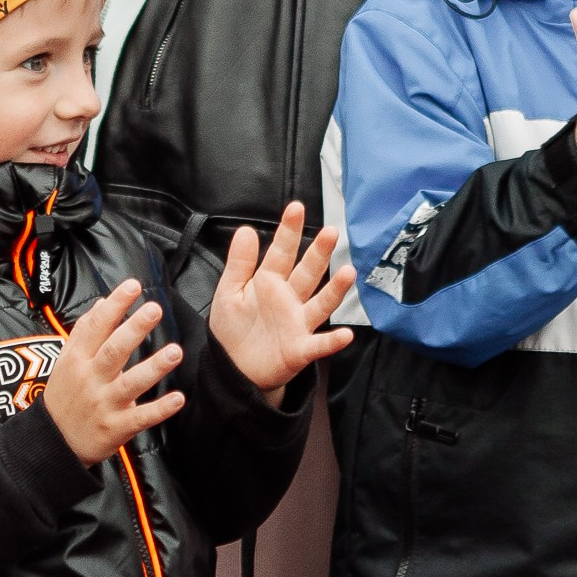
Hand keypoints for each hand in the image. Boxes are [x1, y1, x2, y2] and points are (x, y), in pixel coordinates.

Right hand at [41, 278, 184, 464]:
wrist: (54, 441)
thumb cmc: (64, 396)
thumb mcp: (66, 361)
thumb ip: (84, 332)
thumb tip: (102, 303)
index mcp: (78, 359)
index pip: (95, 327)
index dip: (115, 305)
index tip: (133, 286)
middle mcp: (90, 379)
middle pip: (113, 351)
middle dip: (134, 329)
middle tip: (154, 309)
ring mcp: (104, 404)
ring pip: (130, 383)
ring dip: (154, 368)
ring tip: (175, 351)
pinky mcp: (116, 427)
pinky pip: (141, 417)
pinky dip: (160, 409)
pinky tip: (178, 398)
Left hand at [206, 204, 353, 402]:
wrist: (235, 368)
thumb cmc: (234, 328)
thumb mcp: (229, 292)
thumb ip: (239, 263)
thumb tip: (246, 230)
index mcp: (270, 282)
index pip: (281, 252)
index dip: (289, 231)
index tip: (296, 208)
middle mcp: (290, 299)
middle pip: (308, 272)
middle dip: (319, 253)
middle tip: (331, 232)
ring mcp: (298, 323)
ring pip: (321, 303)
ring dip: (336, 289)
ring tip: (348, 272)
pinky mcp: (300, 349)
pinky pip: (319, 344)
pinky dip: (332, 341)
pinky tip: (345, 334)